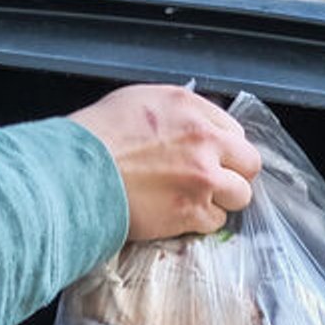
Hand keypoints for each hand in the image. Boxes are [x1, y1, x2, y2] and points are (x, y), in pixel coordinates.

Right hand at [69, 84, 261, 240]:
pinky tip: (178, 214)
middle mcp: (204, 140)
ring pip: (240, 195)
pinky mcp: (192, 211)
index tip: (211, 158)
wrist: (75, 172)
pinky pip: (216, 221)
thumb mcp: (140, 102)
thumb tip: (197, 127)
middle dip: (234, 173)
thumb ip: (179, 114)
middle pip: (249, 163)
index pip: (234, 131)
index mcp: (190, 108)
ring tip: (194, 200)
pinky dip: (200, 221)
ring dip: (222, 200)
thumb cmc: (96, 136)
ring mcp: (202, 178)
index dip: (223, 148)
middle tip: (212, 181)